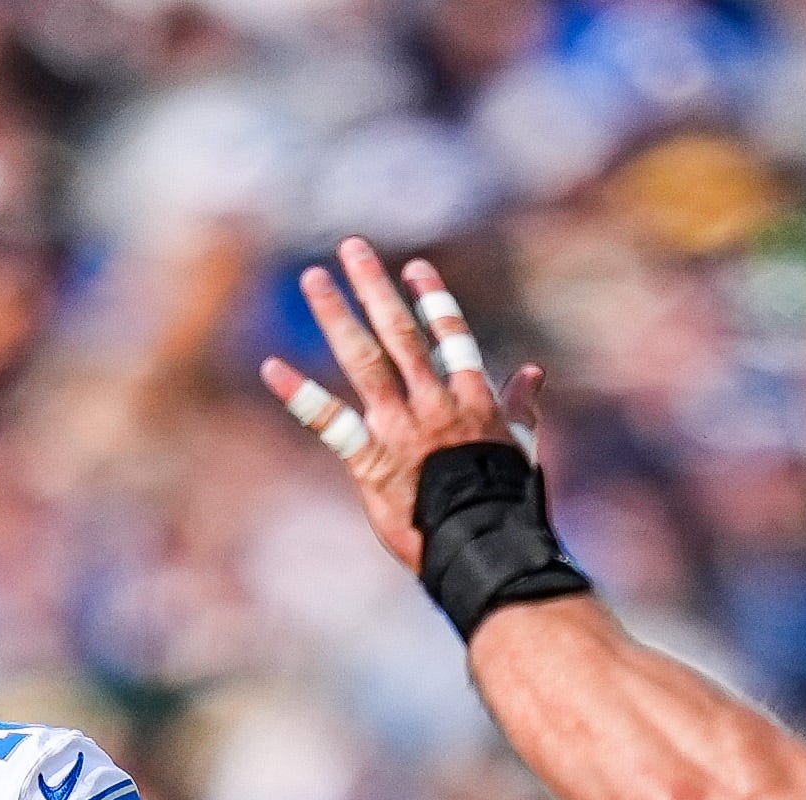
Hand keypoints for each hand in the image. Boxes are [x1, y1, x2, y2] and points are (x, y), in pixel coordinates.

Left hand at [259, 239, 546, 573]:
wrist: (484, 544)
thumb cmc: (504, 502)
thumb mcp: (519, 449)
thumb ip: (521, 407)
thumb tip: (534, 373)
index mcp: (470, 399)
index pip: (450, 335)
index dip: (431, 297)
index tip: (414, 267)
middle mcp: (433, 403)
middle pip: (400, 332)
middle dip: (375, 287)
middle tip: (352, 247)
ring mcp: (400, 429)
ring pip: (364, 359)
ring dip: (337, 315)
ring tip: (315, 278)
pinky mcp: (371, 460)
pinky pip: (330, 422)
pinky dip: (299, 395)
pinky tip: (271, 367)